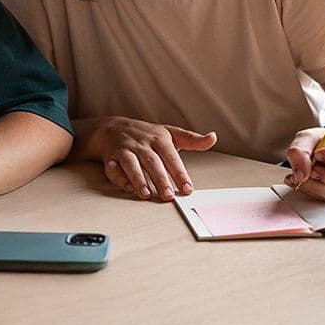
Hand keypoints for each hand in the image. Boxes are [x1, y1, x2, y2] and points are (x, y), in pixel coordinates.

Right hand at [92, 116, 217, 200]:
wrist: (113, 128)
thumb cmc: (146, 135)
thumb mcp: (170, 133)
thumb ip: (192, 139)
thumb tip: (213, 137)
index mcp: (159, 139)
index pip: (171, 156)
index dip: (179, 173)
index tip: (188, 188)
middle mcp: (142, 144)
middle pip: (152, 162)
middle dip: (160, 179)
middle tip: (168, 196)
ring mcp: (125, 150)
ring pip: (131, 164)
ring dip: (138, 179)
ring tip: (146, 194)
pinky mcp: (110, 158)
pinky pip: (112, 168)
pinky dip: (119, 177)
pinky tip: (128, 188)